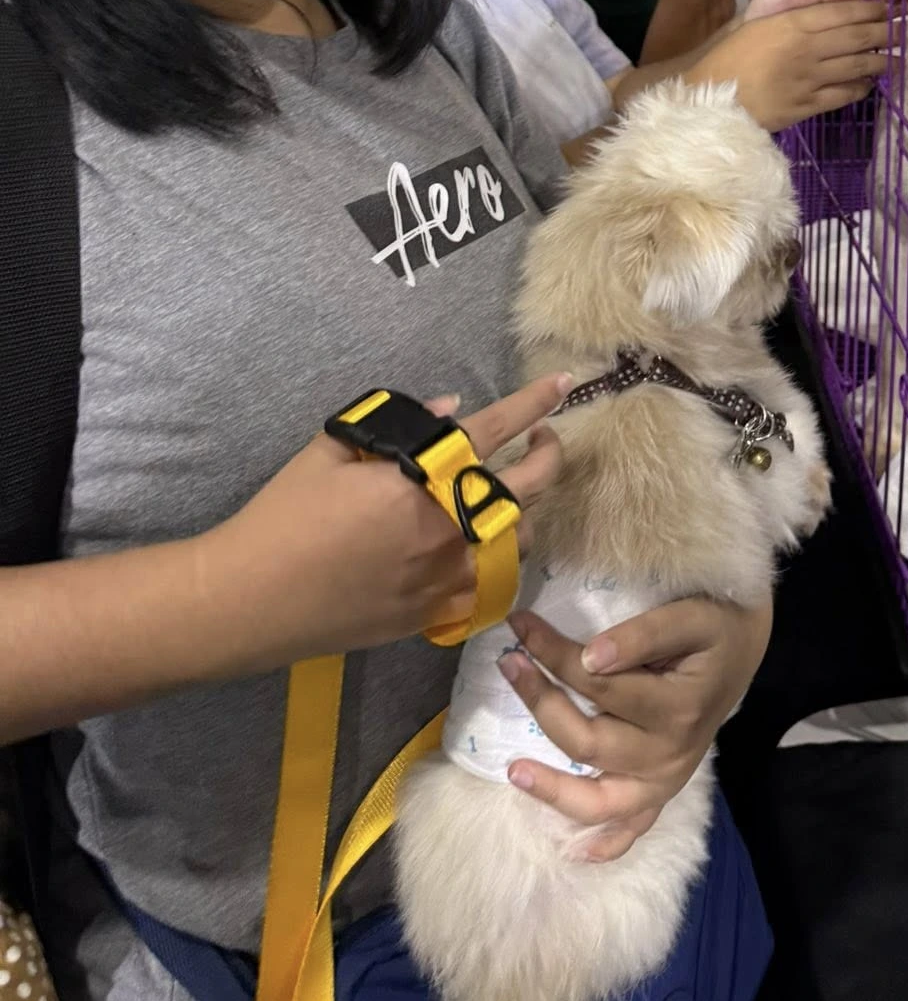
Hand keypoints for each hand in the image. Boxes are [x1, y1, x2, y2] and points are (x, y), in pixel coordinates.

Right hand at [210, 377, 568, 662]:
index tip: (565, 383)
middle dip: (550, 455)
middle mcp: (446, 529)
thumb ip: (393, 425)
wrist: (249, 600)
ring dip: (528, 511)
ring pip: (521, 541)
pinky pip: (489, 588)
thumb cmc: (282, 516)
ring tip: (515, 495)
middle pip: (529, 488)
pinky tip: (487, 550)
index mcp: (421, 480)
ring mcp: (444, 578)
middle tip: (546, 440)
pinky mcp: (432, 616)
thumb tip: (448, 408)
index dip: (534, 402)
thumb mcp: (329, 452)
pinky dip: (498, 563)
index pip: (495, 431)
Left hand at [501, 596, 771, 859]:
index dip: (553, 654)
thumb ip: (643, 635)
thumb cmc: (715, 627)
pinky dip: (603, 845)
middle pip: (588, 741)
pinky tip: (571, 851)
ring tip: (513, 770)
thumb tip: (591, 658)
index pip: (598, 684)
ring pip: (599, 801)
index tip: (521, 625)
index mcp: (678, 709)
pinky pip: (631, 831)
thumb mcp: (689, 616)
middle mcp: (670, 756)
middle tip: (508, 664)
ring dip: (552, 790)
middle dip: (541, 701)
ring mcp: (665, 782)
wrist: (745, 647)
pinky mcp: (664, 793)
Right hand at [686, 0, 897, 129]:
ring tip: (896, 61)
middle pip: (858, 38)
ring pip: (857, 67)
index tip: (887, 9)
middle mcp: (807, 49)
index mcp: (794, 23)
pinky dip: (860, 89)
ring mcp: (809, 79)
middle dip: (885, 34)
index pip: (844, 12)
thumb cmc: (733, 53)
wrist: (711, 96)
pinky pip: (843, 95)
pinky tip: (868, 85)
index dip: (872, 10)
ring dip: (882, 63)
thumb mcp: (762, 15)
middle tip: (901, 33)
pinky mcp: (807, 106)